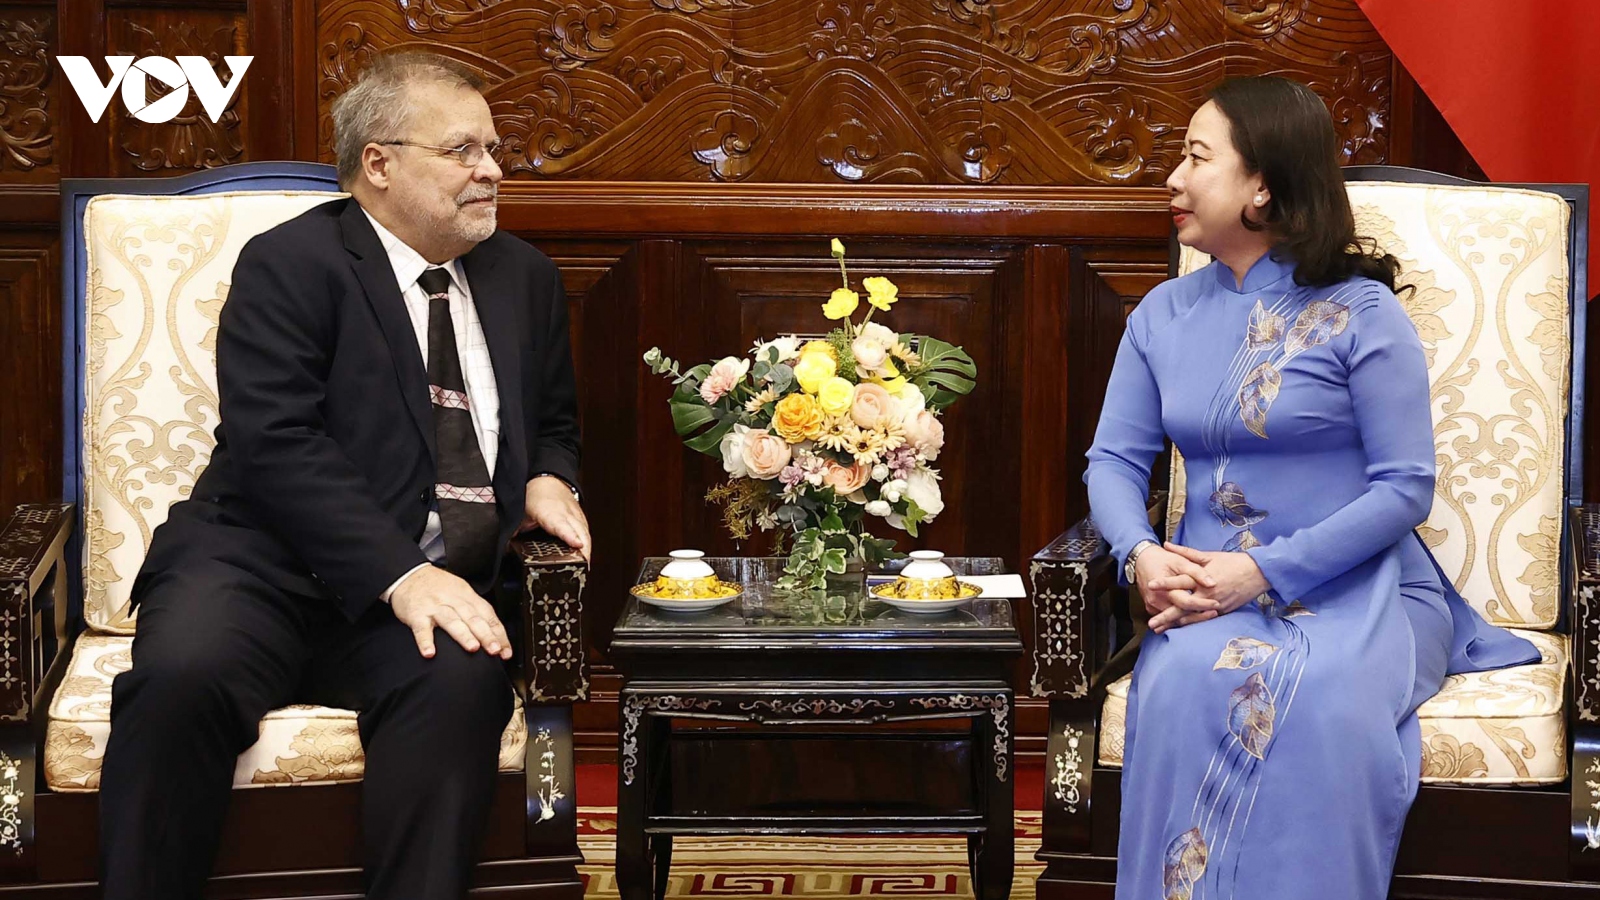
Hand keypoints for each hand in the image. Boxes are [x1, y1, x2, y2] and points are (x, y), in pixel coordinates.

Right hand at [390, 565, 513, 659]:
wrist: (409, 575)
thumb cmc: (437, 587)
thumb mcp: (460, 591)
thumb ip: (475, 611)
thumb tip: (495, 634)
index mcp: (467, 595)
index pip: (487, 615)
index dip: (498, 633)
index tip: (506, 650)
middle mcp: (453, 600)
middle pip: (473, 618)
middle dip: (486, 635)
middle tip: (496, 649)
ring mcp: (434, 607)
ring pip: (451, 621)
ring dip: (463, 635)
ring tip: (473, 648)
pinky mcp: (416, 614)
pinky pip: (421, 629)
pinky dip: (425, 641)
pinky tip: (430, 653)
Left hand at [519, 476, 590, 563]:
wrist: (546, 478)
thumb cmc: (534, 495)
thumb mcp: (519, 513)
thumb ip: (512, 532)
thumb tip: (503, 551)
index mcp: (549, 511)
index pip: (561, 524)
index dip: (569, 535)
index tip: (577, 544)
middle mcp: (566, 513)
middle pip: (579, 531)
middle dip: (583, 550)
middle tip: (581, 569)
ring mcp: (576, 515)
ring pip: (585, 534)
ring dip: (586, 551)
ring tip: (584, 568)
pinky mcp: (581, 518)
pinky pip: (586, 533)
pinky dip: (586, 546)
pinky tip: (584, 558)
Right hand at [1134, 544, 1219, 625]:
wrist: (1141, 560)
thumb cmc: (1162, 559)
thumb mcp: (1180, 562)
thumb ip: (1197, 572)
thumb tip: (1212, 583)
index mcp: (1164, 589)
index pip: (1186, 602)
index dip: (1203, 604)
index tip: (1216, 604)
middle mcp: (1156, 601)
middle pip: (1181, 616)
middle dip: (1200, 616)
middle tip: (1215, 612)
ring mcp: (1153, 606)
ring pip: (1175, 619)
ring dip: (1191, 619)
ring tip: (1209, 615)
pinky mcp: (1152, 608)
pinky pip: (1168, 618)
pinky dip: (1181, 618)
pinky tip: (1194, 617)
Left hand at [1146, 542, 1269, 634]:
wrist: (1257, 573)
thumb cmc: (1232, 562)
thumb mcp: (1208, 555)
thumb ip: (1185, 552)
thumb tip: (1166, 545)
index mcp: (1202, 578)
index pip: (1180, 581)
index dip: (1165, 583)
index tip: (1150, 585)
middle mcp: (1207, 593)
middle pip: (1183, 606)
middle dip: (1166, 616)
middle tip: (1151, 623)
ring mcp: (1215, 604)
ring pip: (1192, 617)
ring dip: (1175, 624)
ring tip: (1161, 630)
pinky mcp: (1222, 612)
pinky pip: (1204, 620)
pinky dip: (1191, 625)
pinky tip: (1179, 629)